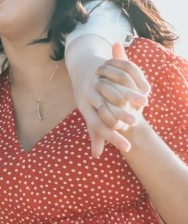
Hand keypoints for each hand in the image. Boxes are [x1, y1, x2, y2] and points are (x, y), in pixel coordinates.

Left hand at [73, 42, 147, 157]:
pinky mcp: (101, 72)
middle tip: (134, 123)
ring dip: (128, 98)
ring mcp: (94, 83)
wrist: (81, 67)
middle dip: (119, 115)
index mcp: (83, 107)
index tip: (127, 148)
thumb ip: (95, 133)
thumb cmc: (87, 97)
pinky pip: (115, 80)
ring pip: (112, 92)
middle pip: (103, 107)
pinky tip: (141, 92)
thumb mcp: (88, 112)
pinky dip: (129, 86)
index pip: (97, 126)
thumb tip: (96, 155)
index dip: (111, 137)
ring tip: (143, 105)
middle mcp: (87, 95)